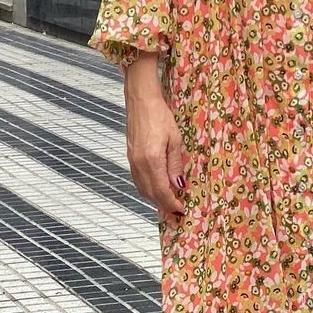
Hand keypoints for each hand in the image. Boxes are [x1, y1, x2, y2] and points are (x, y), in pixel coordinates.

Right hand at [124, 61, 186, 223]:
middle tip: (177, 211)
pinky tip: (157, 188)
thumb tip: (178, 186)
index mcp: (151, 161)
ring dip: (155, 199)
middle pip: (150, 194)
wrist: (141, 100)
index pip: (161, 192)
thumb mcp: (175, 139)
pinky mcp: (130, 157)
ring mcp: (132, 161)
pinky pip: (138, 180)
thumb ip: (175, 165)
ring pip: (143, 189)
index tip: (181, 210)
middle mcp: (139, 164)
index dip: (172, 204)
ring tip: (169, 203)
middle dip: (164, 205)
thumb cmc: (160, 115)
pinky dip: (148, 189)